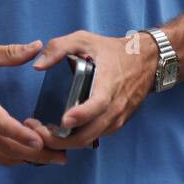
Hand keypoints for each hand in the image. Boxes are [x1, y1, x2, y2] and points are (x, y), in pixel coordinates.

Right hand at [0, 41, 66, 166]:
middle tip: (58, 157)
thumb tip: (37, 47)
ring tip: (47, 158)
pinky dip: (7, 157)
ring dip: (23, 159)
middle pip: (4, 146)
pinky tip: (23, 156)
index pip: (1, 125)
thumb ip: (10, 53)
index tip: (41, 142)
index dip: (21, 136)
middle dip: (33, 154)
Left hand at [23, 31, 157, 150]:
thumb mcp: (84, 40)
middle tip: (37, 133)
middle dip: (61, 139)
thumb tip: (37, 66)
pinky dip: (77, 141)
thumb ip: (59, 48)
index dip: (81, 115)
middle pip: (89, 133)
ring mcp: (117, 118)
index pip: (97, 104)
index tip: (64, 120)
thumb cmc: (112, 50)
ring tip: (42, 134)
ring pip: (90, 140)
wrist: (146, 60)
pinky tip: (60, 134)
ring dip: (66, 143)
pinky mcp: (117, 124)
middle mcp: (115, 106)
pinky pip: (95, 137)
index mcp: (108, 84)